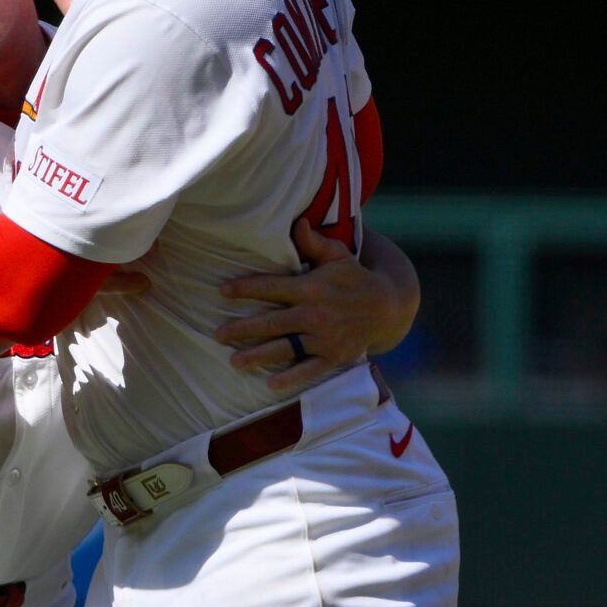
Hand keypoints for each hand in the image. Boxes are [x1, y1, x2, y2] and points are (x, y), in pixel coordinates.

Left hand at [217, 219, 393, 391]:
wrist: (388, 307)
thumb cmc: (354, 278)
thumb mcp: (338, 256)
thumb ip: (315, 242)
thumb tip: (298, 221)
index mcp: (311, 288)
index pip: (272, 287)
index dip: (246, 288)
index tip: (223, 291)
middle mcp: (315, 313)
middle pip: (272, 322)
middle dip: (243, 328)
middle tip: (218, 334)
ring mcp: (325, 337)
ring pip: (286, 348)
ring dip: (259, 356)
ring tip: (234, 361)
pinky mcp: (335, 356)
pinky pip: (310, 370)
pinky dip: (292, 378)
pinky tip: (270, 384)